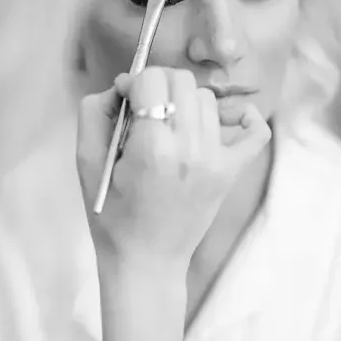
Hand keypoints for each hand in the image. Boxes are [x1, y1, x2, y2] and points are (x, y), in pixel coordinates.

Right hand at [76, 66, 270, 270]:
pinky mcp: (232, 171)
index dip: (133, 83)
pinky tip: (220, 123)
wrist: (146, 260)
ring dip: (185, 102)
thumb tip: (121, 85)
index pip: (151, 80)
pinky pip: (254, 130)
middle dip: (159, 86)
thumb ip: (95, 112)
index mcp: (151, 148)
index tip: (125, 102)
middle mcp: (190, 148)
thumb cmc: (111, 214)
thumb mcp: (85, 161)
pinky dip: (243, 118)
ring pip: (207, 99)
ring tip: (169, 127)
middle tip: (145, 112)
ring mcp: (216, 159)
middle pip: (182, 81)